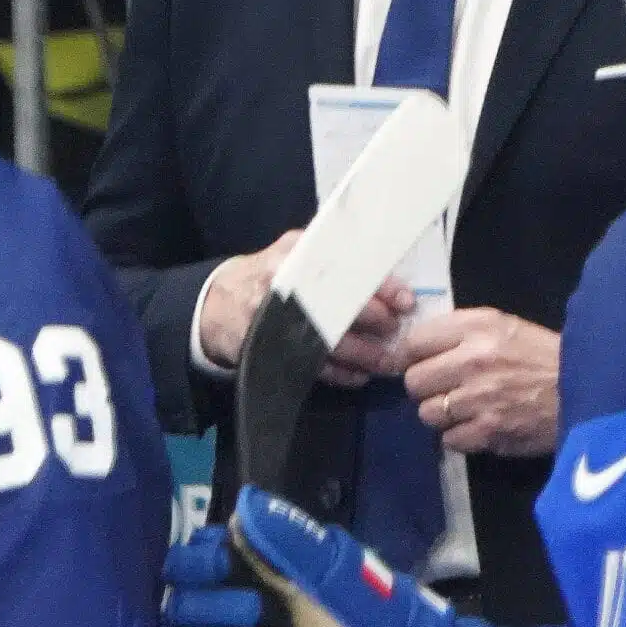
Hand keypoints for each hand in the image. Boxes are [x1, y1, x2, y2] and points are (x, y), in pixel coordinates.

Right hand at [167, 489, 497, 626]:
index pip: (186, 559)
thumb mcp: (332, 575)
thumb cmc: (361, 621)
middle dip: (218, 612)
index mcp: (247, 571)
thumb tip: (243, 505)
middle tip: (260, 621)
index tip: (225, 567)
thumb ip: (286, 541)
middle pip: (179, 606)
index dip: (198, 563)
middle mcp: (226, 608)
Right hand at [199, 232, 414, 387]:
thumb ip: (334, 255)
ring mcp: (276, 318)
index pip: (349, 266)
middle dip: (375, 321)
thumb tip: (390, 272)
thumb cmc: (271, 273)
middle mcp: (287, 282)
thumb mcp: (296, 250)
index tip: (406, 301)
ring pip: (329, 340)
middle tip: (396, 333)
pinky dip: (340, 373)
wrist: (219, 303)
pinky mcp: (270, 349)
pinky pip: (312, 366)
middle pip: (340, 304)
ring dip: (363, 355)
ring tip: (386, 362)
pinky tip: (359, 376)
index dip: (382, 286)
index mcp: (300, 253)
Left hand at [400, 309, 559, 455]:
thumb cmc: (543, 355)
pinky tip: (479, 426)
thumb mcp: (504, 326)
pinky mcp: (488, 433)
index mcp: (476, 328)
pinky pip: (449, 440)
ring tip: (465, 409)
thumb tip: (418, 347)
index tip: (423, 363)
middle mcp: (472, 360)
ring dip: (442, 414)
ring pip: (427, 413)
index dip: (414, 356)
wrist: (585, 389)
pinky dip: (461, 436)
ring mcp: (478, 399)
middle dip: (426, 387)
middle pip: (414, 381)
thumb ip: (461, 332)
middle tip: (445, 388)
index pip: (414, 342)